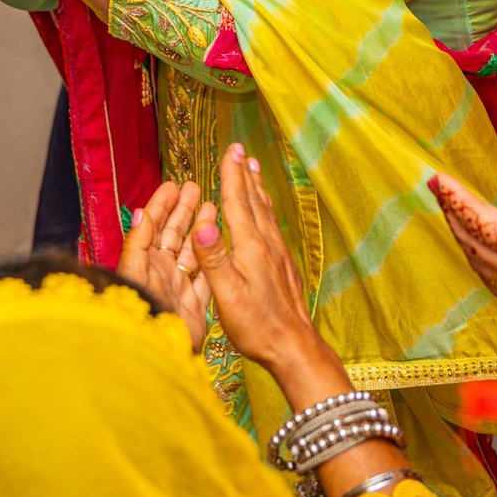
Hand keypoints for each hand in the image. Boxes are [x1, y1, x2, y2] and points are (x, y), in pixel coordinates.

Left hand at [117, 180, 213, 346]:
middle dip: (183, 211)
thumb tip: (139, 212)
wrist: (158, 352)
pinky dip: (213, 259)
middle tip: (196, 189)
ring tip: (211, 207)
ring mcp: (178, 289)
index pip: (153, 226)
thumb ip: (138, 242)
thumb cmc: (142, 312)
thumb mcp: (136, 272)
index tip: (173, 185)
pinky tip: (220, 243)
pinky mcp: (195, 306)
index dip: (162, 205)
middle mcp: (161, 274)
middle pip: (173, 235)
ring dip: (200, 230)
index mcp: (145, 263)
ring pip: (191, 252)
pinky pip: (206, 276)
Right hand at [193, 143, 319, 373]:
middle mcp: (267, 244)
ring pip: (266, 212)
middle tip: (240, 150)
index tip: (229, 150)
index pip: (238, 203)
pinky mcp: (284, 266)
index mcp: (250, 247)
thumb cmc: (256, 325)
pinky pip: (272, 227)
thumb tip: (203, 223)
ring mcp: (278, 254)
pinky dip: (265, 209)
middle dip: (244, 174)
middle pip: (254, 201)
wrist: (294, 346)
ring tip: (253, 169)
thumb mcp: (227, 295)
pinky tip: (266, 212)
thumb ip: (214, 258)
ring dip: (257, 188)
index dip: (231, 175)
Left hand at [431, 172, 496, 313]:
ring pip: (480, 261)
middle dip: (454, 212)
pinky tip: (482, 254)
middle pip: (474, 241)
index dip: (459, 199)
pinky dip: (481, 258)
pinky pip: (494, 279)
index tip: (438, 178)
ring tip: (456, 213)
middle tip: (440, 188)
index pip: (483, 222)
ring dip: (465, 235)